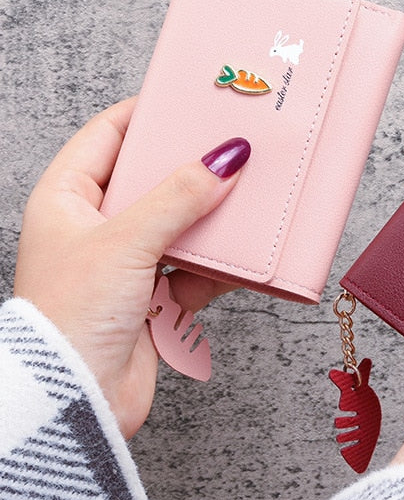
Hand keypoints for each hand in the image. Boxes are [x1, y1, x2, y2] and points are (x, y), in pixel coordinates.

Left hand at [13, 98, 250, 437]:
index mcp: (67, 197)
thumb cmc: (72, 315)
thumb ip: (179, 197)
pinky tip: (230, 267)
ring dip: (208, 222)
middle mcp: (94, 224)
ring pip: (178, 222)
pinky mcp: (151, 293)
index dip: (147, 114)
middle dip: (191, 169)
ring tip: (241, 206)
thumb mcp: (127, 241)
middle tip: (232, 149)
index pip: (108, 134)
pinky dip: (211, 268)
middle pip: (151, 178)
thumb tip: (225, 157)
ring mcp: (125, 260)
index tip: (191, 100)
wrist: (77, 399)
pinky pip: (192, 265)